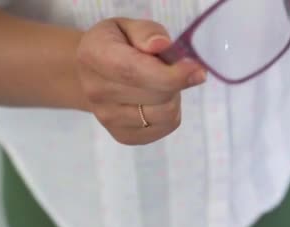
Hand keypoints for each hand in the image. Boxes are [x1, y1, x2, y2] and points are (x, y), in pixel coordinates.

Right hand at [76, 18, 206, 144]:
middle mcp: (95, 91)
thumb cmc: (117, 45)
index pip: (135, 72)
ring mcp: (107, 118)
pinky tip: (157, 100)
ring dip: (174, 97)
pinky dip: (170, 113)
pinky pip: (166, 128)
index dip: (170, 74)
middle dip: (175, 81)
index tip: (197, 70)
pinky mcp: (124, 136)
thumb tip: (161, 45)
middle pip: (156, 95)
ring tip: (161, 84)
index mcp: (93, 56)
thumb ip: (146, 32)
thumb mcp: (127, 26)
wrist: (92, 74)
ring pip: (165, 114)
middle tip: (171, 68)